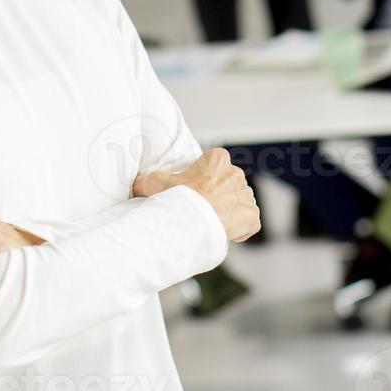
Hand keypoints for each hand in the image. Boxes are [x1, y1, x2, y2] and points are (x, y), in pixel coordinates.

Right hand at [133, 148, 259, 241]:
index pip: (215, 165)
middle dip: (219, 196)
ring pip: (240, 203)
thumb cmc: (177, 200)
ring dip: (229, 212)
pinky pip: (249, 222)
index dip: (205, 179)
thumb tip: (137, 183)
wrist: (195, 221)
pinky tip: (225, 232)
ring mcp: (247, 195)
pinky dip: (240, 229)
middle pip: (229, 184)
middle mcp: (236, 174)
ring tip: (211, 221)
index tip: (195, 191)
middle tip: (202, 209)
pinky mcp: (253, 216)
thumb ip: (146, 180)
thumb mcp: (155, 183)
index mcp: (217, 159)